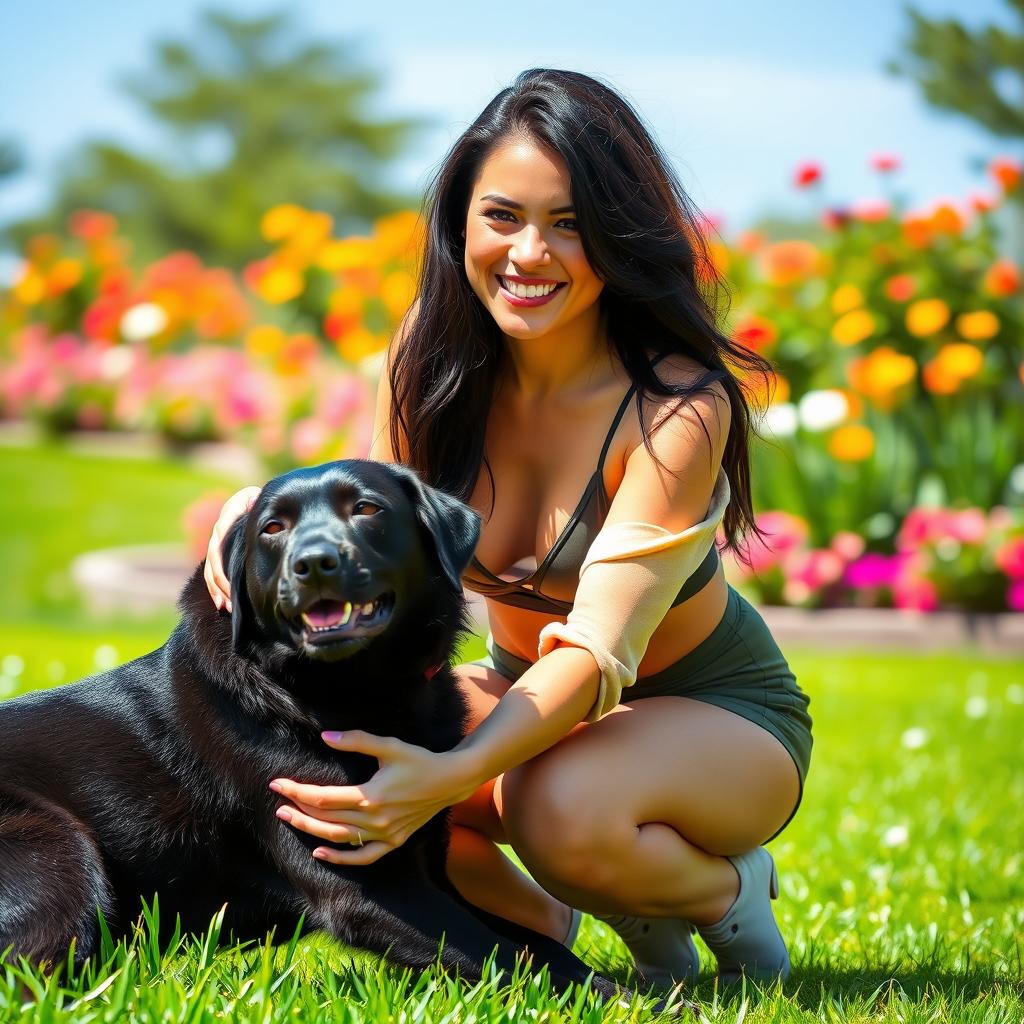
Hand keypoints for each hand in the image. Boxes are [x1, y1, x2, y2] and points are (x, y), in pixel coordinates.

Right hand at [204, 485, 260, 610]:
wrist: (258, 499)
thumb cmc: (265, 500)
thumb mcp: (262, 498)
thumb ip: (257, 503)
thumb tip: (255, 504)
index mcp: (230, 511)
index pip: (222, 535)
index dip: (223, 556)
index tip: (231, 576)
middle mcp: (220, 528)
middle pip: (215, 557)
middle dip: (222, 579)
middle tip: (232, 599)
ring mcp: (217, 541)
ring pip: (211, 568)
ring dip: (217, 588)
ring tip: (226, 606)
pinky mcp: (219, 553)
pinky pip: (211, 573)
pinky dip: (216, 589)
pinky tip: (221, 604)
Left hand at [270, 731, 478, 865]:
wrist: (450, 780)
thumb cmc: (419, 760)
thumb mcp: (389, 746)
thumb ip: (357, 741)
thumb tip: (326, 737)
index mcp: (370, 795)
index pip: (323, 798)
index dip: (297, 791)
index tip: (278, 784)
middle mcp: (375, 819)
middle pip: (326, 819)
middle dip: (298, 810)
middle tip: (278, 802)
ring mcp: (384, 834)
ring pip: (339, 838)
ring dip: (311, 831)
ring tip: (289, 820)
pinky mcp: (393, 841)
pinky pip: (362, 856)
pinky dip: (340, 858)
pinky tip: (319, 852)